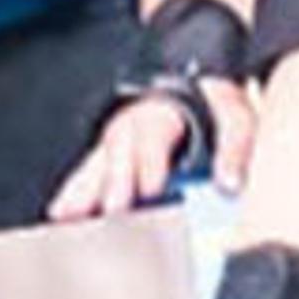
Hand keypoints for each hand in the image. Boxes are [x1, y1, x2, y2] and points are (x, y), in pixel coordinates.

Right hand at [47, 77, 251, 220]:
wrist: (196, 83)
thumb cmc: (212, 103)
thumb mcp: (235, 116)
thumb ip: (236, 149)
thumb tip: (230, 183)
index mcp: (163, 112)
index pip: (152, 138)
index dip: (151, 164)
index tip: (152, 190)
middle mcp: (133, 124)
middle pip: (118, 153)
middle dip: (115, 184)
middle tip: (114, 212)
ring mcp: (117, 141)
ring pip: (96, 163)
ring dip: (84, 190)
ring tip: (72, 216)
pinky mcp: (109, 155)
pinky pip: (87, 173)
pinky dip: (74, 193)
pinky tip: (63, 213)